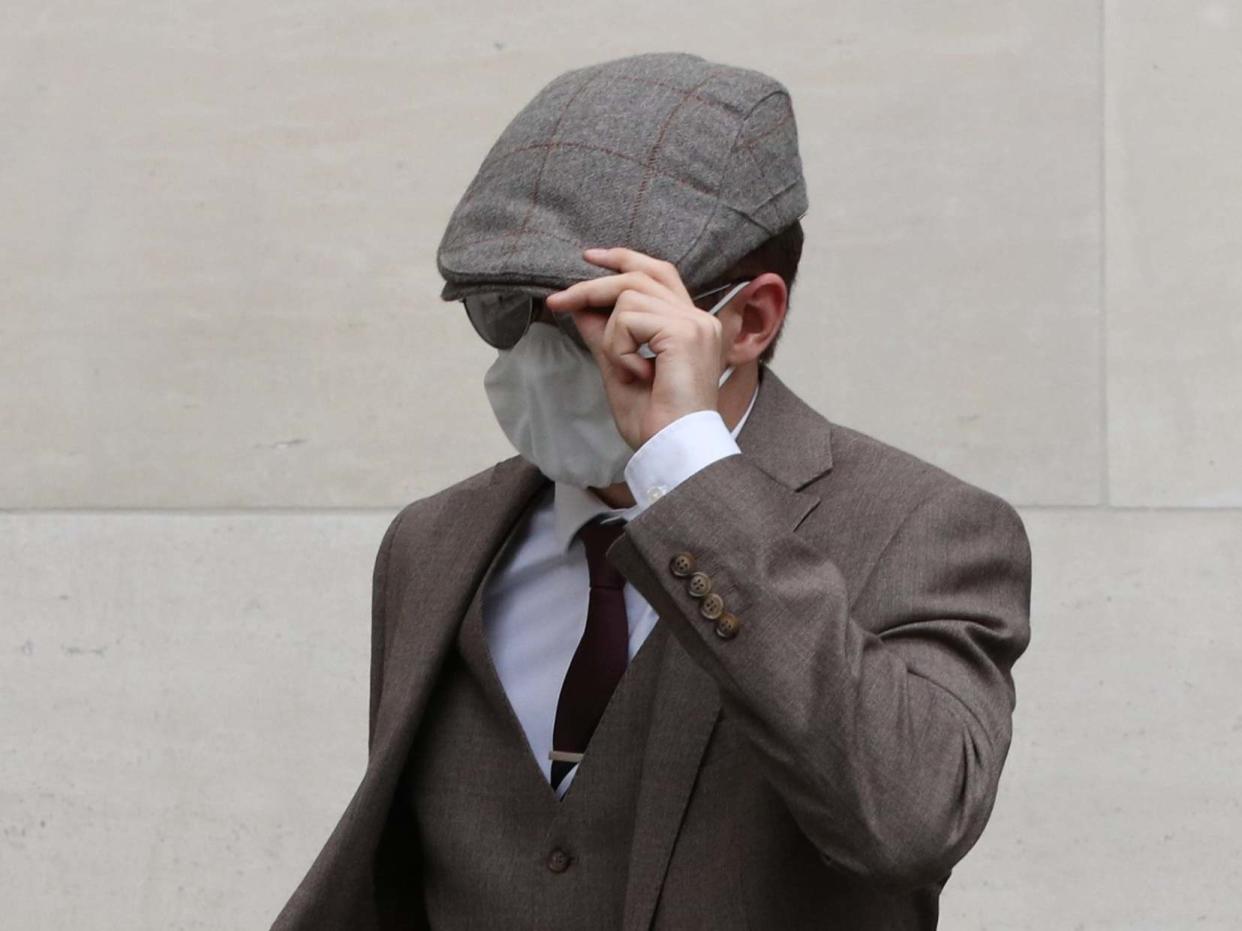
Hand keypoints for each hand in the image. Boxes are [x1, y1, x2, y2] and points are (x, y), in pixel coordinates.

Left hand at [544, 247, 729, 449]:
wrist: (673, 449)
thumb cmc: (654, 422)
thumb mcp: (618, 369)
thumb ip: (604, 335)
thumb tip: (580, 306)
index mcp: (691, 326)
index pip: (659, 273)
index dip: (624, 259)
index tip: (589, 258)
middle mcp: (699, 319)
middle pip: (639, 276)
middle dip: (593, 287)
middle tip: (558, 302)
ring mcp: (694, 323)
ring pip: (628, 297)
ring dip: (611, 336)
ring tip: (624, 370)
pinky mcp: (684, 332)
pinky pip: (628, 320)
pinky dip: (619, 348)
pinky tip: (636, 374)